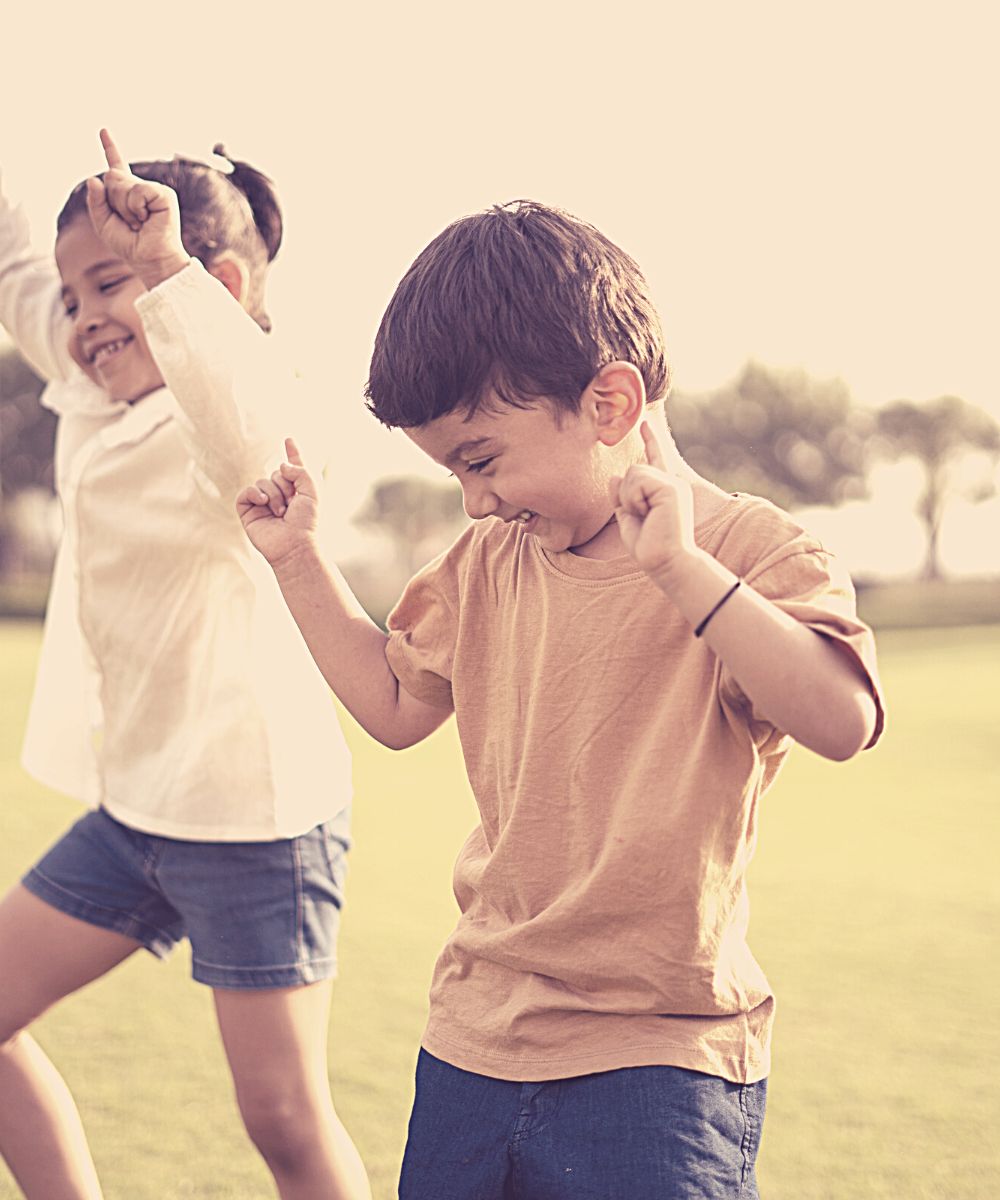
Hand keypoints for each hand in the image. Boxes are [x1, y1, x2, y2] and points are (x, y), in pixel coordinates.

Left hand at [85, 129, 189, 286]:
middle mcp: (141, 189)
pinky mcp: (164, 195)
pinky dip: (137, 207)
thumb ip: (96, 202)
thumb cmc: (131, 246)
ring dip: (125, 208)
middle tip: (131, 222)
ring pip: (122, 184)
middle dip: (113, 201)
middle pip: (112, 177)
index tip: (103, 130)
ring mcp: (154, 190)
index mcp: (127, 194)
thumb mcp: (103, 224)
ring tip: (140, 223)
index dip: (110, 148)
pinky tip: (147, 219)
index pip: (117, 167)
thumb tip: (94, 179)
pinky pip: (138, 191)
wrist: (151, 260)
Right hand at [237, 438, 320, 566]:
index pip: (293, 468)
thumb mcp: (313, 491)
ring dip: (274, 494)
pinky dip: (255, 493)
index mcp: (298, 490)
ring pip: (262, 481)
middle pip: (276, 472)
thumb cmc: (308, 522)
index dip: (293, 453)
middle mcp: (280, 495)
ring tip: (281, 512)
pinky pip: (246, 492)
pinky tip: (263, 502)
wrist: (295, 545)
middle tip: (292, 504)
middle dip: (285, 485)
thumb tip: (280, 466)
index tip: (289, 440)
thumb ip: (301, 470)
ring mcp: (264, 503)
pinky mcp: (249, 511)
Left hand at [611, 421, 697, 580]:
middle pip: (633, 469)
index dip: (650, 440)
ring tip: (645, 516)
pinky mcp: (670, 488)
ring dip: (629, 498)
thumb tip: (614, 476)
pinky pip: (637, 481)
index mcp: (664, 489)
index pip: (655, 459)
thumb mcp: (628, 519)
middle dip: (626, 495)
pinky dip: (634, 499)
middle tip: (641, 517)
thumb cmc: (648, 546)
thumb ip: (621, 498)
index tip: (644, 423)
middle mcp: (671, 483)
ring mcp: (673, 484)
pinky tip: (647, 513)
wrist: (665, 562)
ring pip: (633, 473)